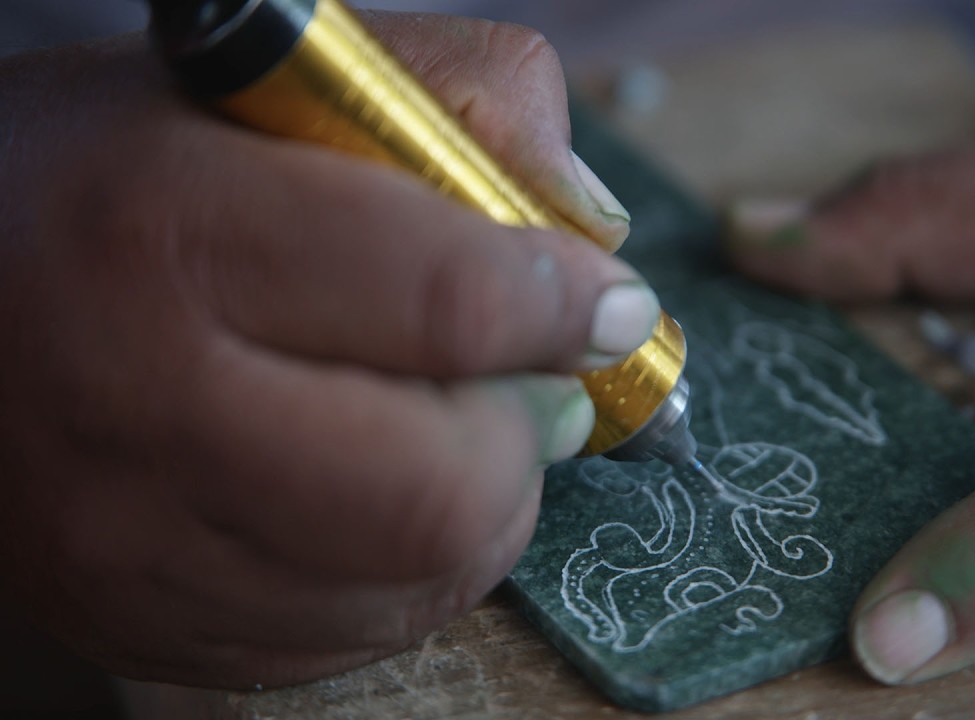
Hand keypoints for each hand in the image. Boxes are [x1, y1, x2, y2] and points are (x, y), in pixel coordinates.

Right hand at [0, 14, 653, 686]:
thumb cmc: (120, 174)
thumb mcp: (277, 86)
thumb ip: (463, 105)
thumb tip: (591, 233)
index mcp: (174, 231)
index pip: (447, 302)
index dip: (562, 306)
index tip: (605, 306)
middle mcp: (141, 405)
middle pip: (442, 491)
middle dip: (521, 436)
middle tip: (512, 383)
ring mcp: (133, 543)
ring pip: (414, 582)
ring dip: (478, 507)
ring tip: (437, 429)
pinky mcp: (143, 624)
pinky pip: (353, 634)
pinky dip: (406, 569)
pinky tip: (367, 493)